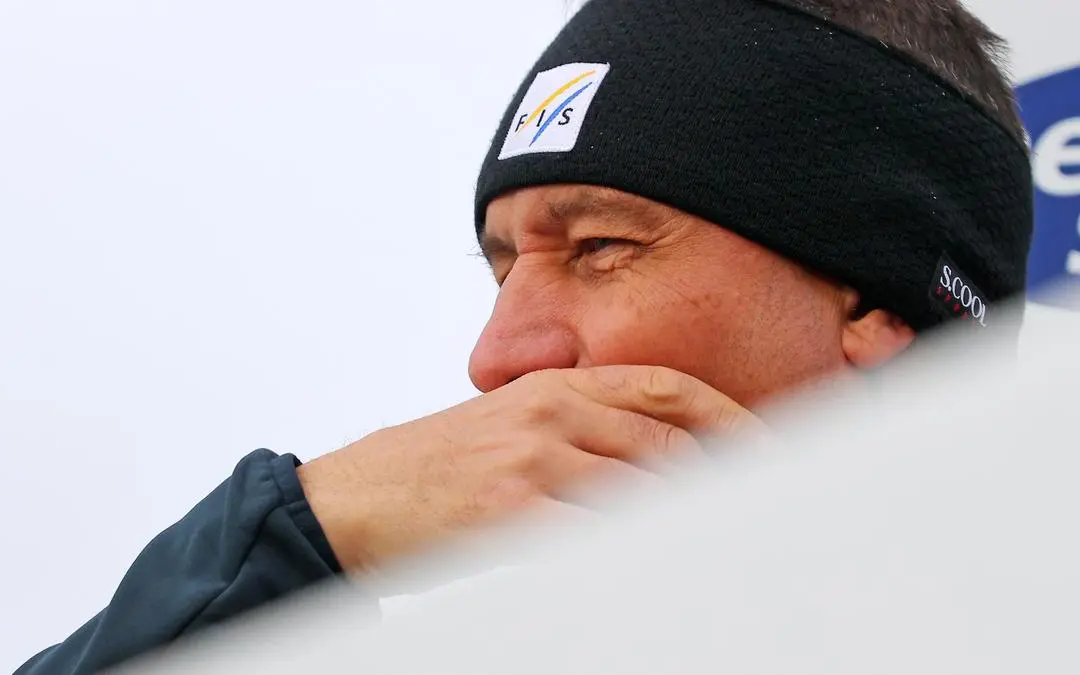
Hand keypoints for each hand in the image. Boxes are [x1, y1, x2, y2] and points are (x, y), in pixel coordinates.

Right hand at [296, 365, 764, 574]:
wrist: (352, 499)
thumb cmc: (433, 469)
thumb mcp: (506, 428)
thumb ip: (576, 432)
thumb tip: (653, 467)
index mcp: (553, 385)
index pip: (665, 388)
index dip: (729, 417)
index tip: (771, 448)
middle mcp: (549, 411)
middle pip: (668, 442)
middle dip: (725, 476)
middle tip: (772, 506)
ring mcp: (530, 459)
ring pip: (644, 487)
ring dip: (692, 516)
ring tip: (733, 541)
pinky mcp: (509, 508)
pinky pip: (597, 534)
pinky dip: (638, 553)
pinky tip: (663, 568)